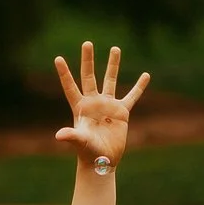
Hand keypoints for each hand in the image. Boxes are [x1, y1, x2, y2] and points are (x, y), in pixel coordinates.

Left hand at [54, 41, 149, 167]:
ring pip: (110, 80)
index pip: (70, 87)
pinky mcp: (122, 112)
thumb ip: (71, 136)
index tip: (58, 58)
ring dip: (113, 65)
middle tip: (87, 43)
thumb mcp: (80, 142)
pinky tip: (146, 76)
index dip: (64, 73)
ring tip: (115, 48)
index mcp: (81, 107)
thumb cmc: (88, 153)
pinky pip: (132, 97)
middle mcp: (93, 103)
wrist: (102, 161)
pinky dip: (139, 87)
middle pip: (89, 77)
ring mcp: (108, 106)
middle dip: (88, 60)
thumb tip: (59, 135)